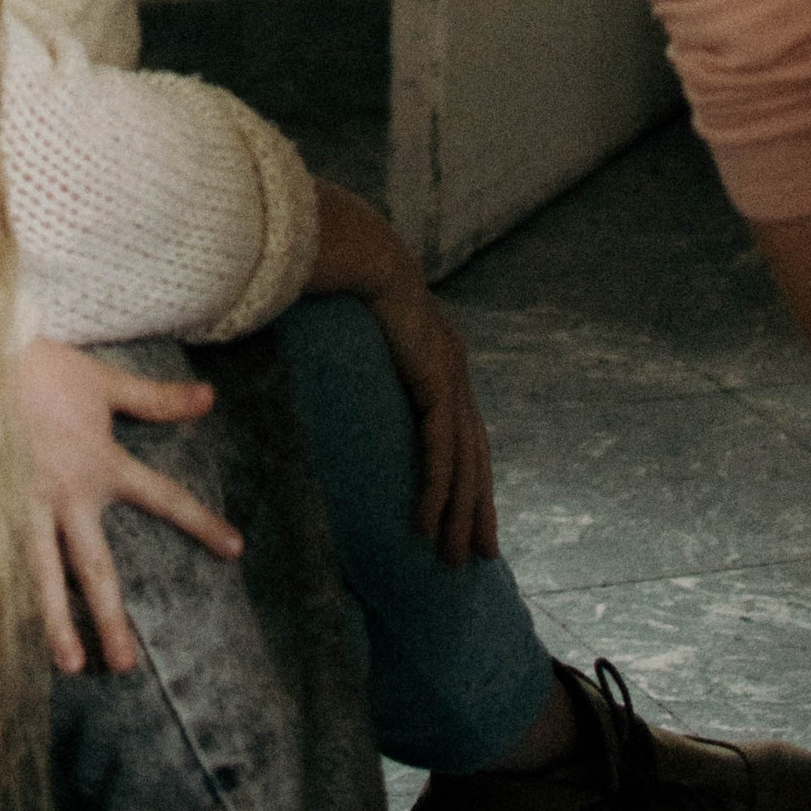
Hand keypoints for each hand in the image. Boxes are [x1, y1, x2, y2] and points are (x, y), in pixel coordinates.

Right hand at [15, 335, 241, 677]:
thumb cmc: (44, 370)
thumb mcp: (104, 383)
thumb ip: (155, 399)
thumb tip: (210, 397)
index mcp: (101, 465)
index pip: (162, 498)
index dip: (200, 522)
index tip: (235, 550)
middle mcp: (68, 497)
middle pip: (94, 567)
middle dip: (110, 618)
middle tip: (126, 666)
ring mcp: (25, 507)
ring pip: (43, 576)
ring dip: (56, 622)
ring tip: (69, 665)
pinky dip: (1, 596)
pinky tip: (0, 631)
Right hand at [367, 267, 497, 566]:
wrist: (364, 251)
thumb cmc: (350, 280)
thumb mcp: (364, 327)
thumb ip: (364, 354)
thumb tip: (332, 368)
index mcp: (443, 360)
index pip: (466, 433)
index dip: (469, 477)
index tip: (470, 515)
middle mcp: (455, 374)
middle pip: (475, 458)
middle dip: (478, 510)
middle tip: (479, 555)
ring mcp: (451, 379)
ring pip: (463, 465)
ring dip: (458, 515)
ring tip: (451, 558)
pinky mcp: (436, 384)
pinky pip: (441, 452)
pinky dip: (437, 492)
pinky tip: (428, 525)